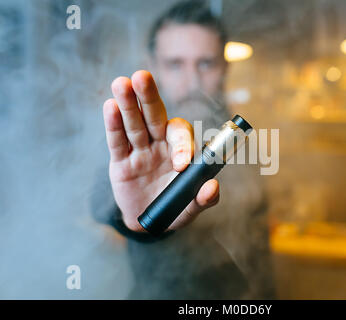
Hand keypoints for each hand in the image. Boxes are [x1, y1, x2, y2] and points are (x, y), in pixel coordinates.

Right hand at [102, 70, 219, 231]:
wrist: (148, 222)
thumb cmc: (174, 210)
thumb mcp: (190, 208)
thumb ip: (203, 199)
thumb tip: (212, 186)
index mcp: (180, 151)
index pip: (181, 136)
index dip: (181, 144)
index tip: (180, 163)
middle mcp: (160, 145)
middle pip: (155, 116)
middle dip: (149, 97)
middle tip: (142, 77)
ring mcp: (139, 151)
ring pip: (134, 124)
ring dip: (128, 104)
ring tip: (121, 84)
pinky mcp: (120, 162)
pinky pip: (117, 142)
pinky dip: (113, 125)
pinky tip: (110, 107)